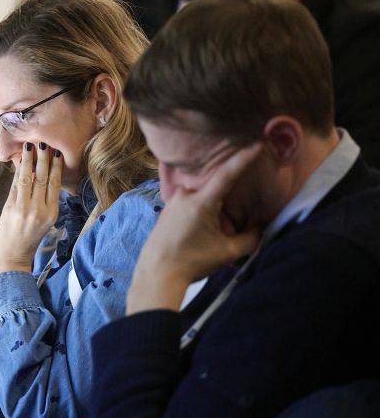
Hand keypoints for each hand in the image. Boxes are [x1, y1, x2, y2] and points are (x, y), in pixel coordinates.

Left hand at [0, 143, 62, 274]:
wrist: (12, 258)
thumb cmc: (28, 239)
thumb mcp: (44, 221)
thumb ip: (44, 201)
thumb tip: (42, 175)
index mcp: (52, 213)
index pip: (55, 184)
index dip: (56, 166)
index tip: (57, 151)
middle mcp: (41, 210)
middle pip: (43, 178)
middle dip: (44, 158)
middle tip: (45, 141)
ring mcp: (25, 209)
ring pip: (29, 179)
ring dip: (29, 160)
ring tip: (31, 146)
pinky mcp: (11, 209)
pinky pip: (16, 185)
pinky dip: (18, 171)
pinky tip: (20, 160)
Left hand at [127, 143, 262, 313]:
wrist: (156, 273)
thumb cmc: (192, 262)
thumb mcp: (227, 252)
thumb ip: (251, 238)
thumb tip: (261, 228)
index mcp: (200, 201)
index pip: (227, 174)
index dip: (243, 158)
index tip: (256, 143)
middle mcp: (185, 195)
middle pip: (215, 187)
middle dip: (230, 195)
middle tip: (237, 202)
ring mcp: (173, 201)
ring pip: (203, 196)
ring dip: (215, 206)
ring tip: (217, 228)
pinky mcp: (167, 209)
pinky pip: (191, 203)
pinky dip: (202, 210)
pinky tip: (202, 229)